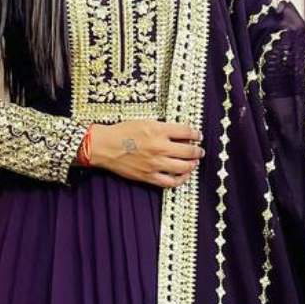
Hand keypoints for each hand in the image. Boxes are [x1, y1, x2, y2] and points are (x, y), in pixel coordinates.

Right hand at [88, 119, 204, 186]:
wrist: (105, 146)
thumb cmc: (122, 132)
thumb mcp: (144, 122)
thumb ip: (163, 128)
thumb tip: (179, 134)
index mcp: (159, 130)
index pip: (186, 132)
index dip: (196, 134)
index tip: (198, 135)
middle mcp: (160, 147)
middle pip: (189, 150)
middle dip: (197, 150)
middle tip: (199, 151)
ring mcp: (155, 164)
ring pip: (183, 167)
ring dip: (192, 164)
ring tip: (194, 162)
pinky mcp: (149, 176)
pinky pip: (171, 182)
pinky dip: (181, 179)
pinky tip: (184, 175)